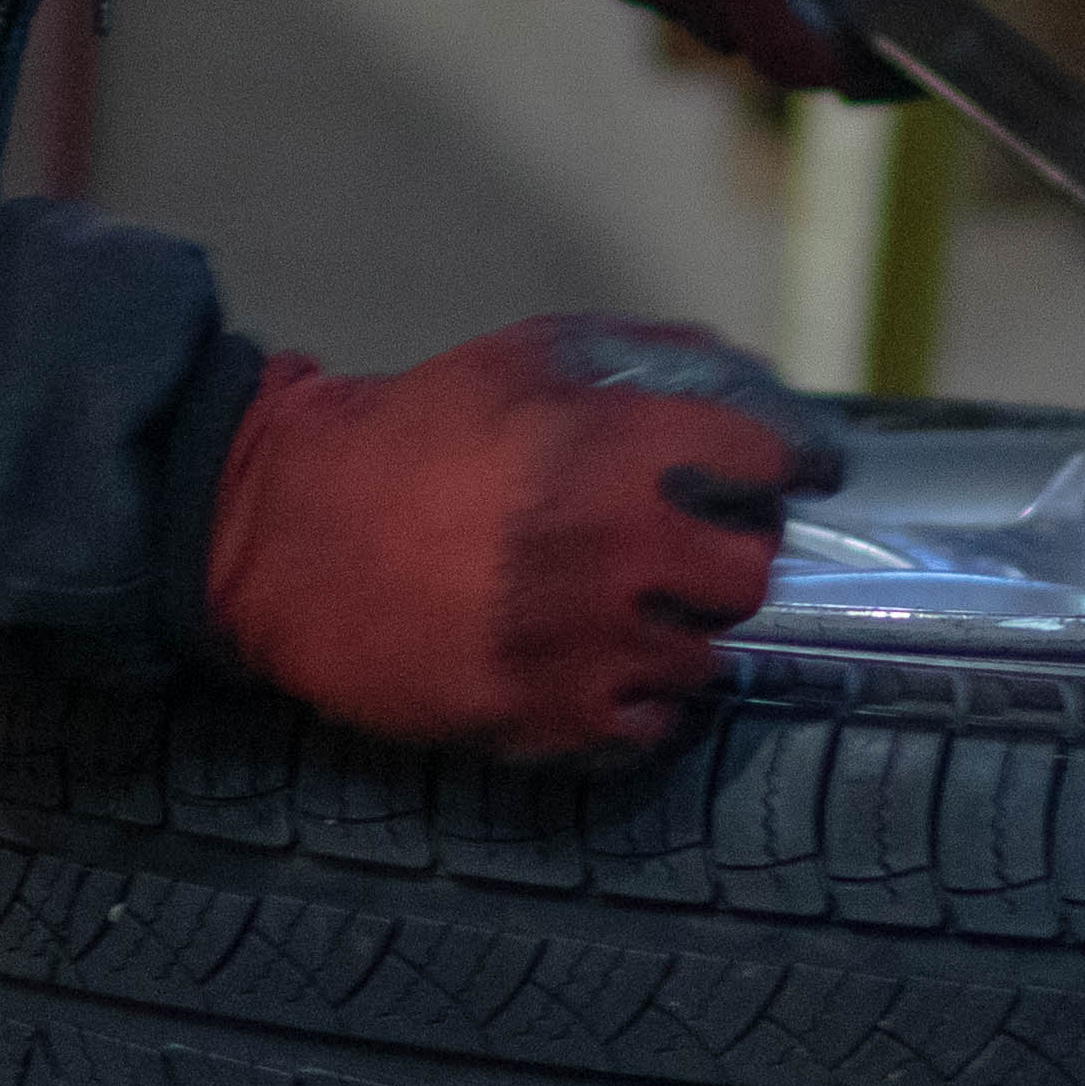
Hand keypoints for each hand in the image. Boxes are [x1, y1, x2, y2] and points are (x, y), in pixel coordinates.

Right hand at [204, 313, 850, 760]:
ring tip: (638, 610)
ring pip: (705, 658)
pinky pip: (648, 727)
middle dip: (733, 556)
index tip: (797, 473)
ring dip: (683, 632)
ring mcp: (578, 642)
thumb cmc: (412, 431)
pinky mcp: (540, 717)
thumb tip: (743, 376)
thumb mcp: (524, 358)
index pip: (766, 458)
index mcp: (610, 445)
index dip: (790, 462)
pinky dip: (641, 701)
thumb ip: (642, 358)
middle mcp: (609, 546)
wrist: (287, 529)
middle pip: (750, 574)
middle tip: (701, 549)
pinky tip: (607, 667)